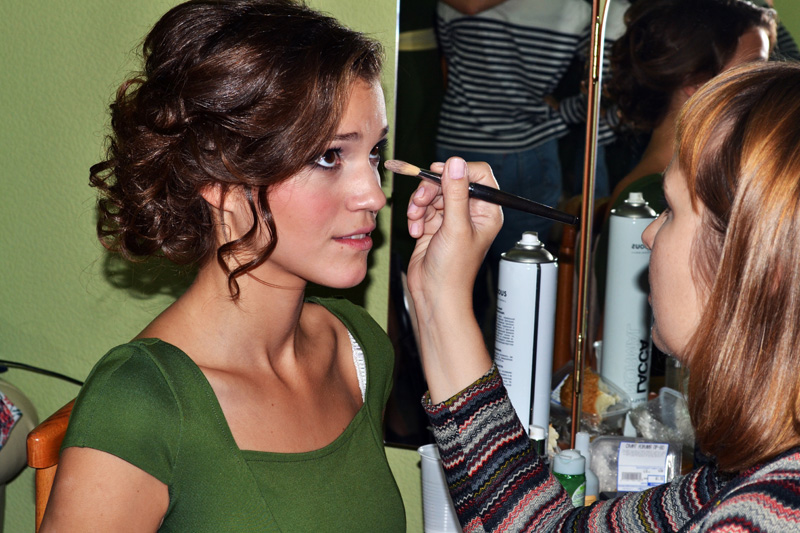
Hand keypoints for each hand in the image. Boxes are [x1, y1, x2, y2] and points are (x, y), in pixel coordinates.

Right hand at [404, 157, 500, 400]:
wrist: (433, 294)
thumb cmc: (452, 270)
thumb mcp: (455, 227)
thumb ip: (456, 193)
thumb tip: (455, 163)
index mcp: (487, 211)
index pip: (479, 175)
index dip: (458, 170)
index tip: (439, 173)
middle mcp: (471, 212)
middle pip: (451, 181)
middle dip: (432, 189)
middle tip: (421, 201)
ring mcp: (452, 218)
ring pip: (433, 192)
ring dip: (420, 203)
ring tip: (416, 220)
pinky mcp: (434, 225)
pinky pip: (422, 207)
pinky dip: (415, 215)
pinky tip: (415, 230)